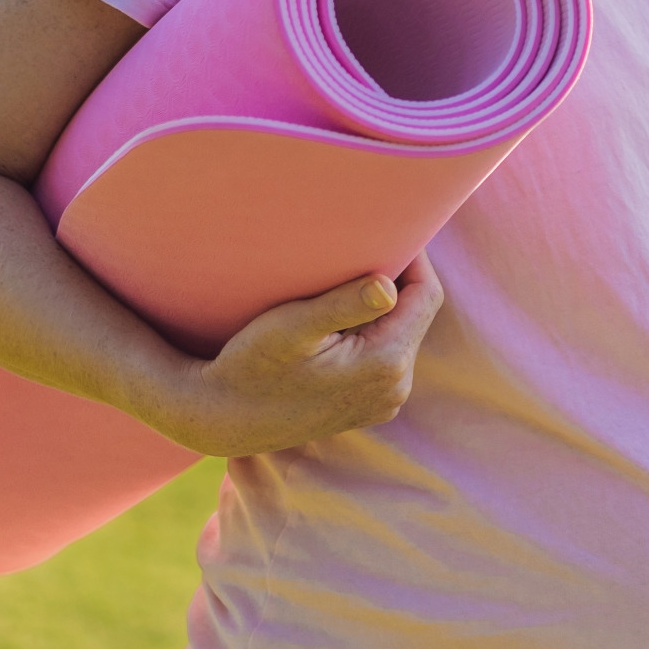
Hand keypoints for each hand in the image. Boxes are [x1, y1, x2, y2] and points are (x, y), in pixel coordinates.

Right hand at [155, 257, 445, 456]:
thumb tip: (389, 285)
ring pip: (401, 334)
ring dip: (385, 306)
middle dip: (399, 280)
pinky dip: (373, 331)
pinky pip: (387, 356)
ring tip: (348, 280)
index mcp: (386, 363)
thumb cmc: (250, 365)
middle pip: (417, 314)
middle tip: (366, 248)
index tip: (389, 229)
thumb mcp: (290, 327)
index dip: (414, 258)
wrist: (222, 419)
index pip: (426, 294)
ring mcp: (385, 401)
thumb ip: (343, 304)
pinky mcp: (370, 406)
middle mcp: (396, 387)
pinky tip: (341, 319)